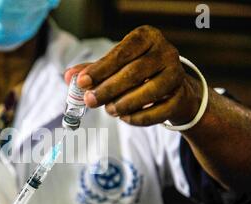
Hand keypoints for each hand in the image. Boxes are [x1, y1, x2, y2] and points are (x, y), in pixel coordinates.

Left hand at [65, 25, 200, 125]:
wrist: (171, 88)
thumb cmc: (138, 73)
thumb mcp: (115, 66)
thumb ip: (92, 70)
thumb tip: (69, 76)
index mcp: (147, 38)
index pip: (122, 52)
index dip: (100, 69)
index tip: (82, 82)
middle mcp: (166, 52)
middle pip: (134, 72)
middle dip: (108, 89)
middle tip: (90, 101)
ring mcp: (176, 74)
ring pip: (149, 92)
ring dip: (123, 104)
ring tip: (108, 110)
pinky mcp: (181, 97)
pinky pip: (159, 111)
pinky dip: (139, 118)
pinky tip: (124, 117)